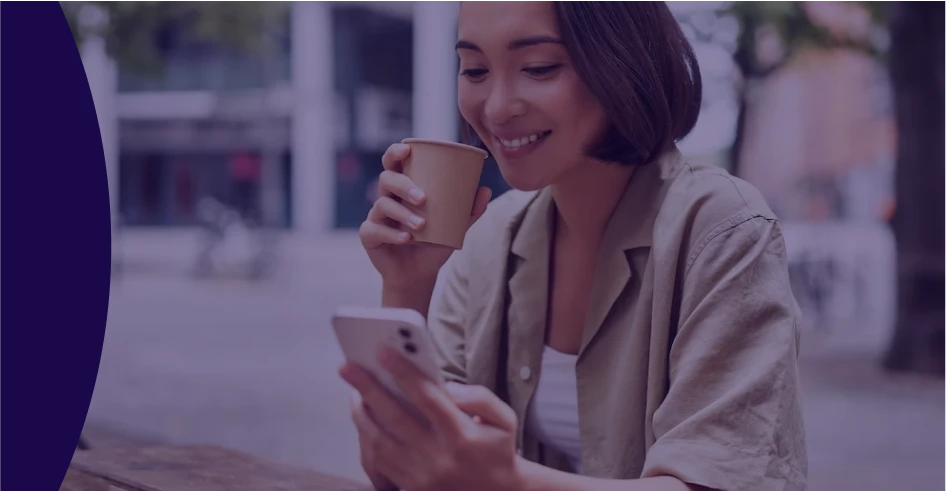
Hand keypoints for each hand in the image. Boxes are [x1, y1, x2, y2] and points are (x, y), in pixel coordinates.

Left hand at [340, 348, 521, 490]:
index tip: (383, 352)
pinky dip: (367, 436)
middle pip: (394, 417)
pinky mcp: (410, 486)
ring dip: (361, 413)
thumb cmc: (497, 449)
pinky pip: (378, 460)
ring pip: (379, 440)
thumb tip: (448, 386)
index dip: (403, 373)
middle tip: (348, 366)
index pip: (427, 398)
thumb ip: (479, 396)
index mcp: (461, 435)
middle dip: (367, 388)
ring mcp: (421, 474)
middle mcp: (438, 456)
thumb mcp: (504, 418)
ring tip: (354, 391)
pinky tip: (364, 418)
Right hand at [359, 143, 491, 285]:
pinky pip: (375, 230)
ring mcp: (376, 216)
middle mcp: (387, 198)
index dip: (395, 152)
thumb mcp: (455, 227)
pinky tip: (406, 238)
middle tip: (423, 198)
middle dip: (404, 185)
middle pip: (387, 179)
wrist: (420, 274)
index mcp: (403, 188)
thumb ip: (469, 211)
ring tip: (422, 225)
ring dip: (403, 213)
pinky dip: (392, 234)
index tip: (407, 150)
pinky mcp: (369, 236)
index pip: (394, 163)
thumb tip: (485, 189)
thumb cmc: (435, 244)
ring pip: (383, 204)